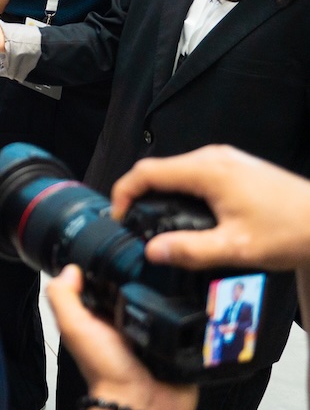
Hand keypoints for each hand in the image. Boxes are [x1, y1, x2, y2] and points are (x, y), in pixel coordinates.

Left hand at [47, 266, 197, 409]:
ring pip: (169, 301)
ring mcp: (158, 330)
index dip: (114, 266)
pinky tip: (195, 306)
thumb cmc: (107, 373)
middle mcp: (131, 319)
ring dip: (175, 295)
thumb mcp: (75, 329)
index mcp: (103, 314)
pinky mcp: (183, 341)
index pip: (109, 280)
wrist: (142, 406)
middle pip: (143, 287)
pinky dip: (194, 313)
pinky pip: (193, 320)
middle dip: (150, 278)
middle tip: (157, 271)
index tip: (125, 253)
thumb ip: (64, 299)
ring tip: (177, 289)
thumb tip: (68, 269)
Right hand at [111, 146, 309, 272]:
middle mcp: (214, 158)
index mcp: (208, 171)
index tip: (118, 217)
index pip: (146, 172)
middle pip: (159, 169)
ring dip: (162, 193)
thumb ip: (190, 250)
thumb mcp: (237, 248)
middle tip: (135, 225)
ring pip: (178, 171)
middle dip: (140, 195)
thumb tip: (151, 252)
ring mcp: (226, 160)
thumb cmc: (290, 231)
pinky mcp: (236, 167)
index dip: (123, 193)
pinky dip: (182, 191)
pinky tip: (190, 216)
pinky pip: (196, 173)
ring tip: (159, 223)